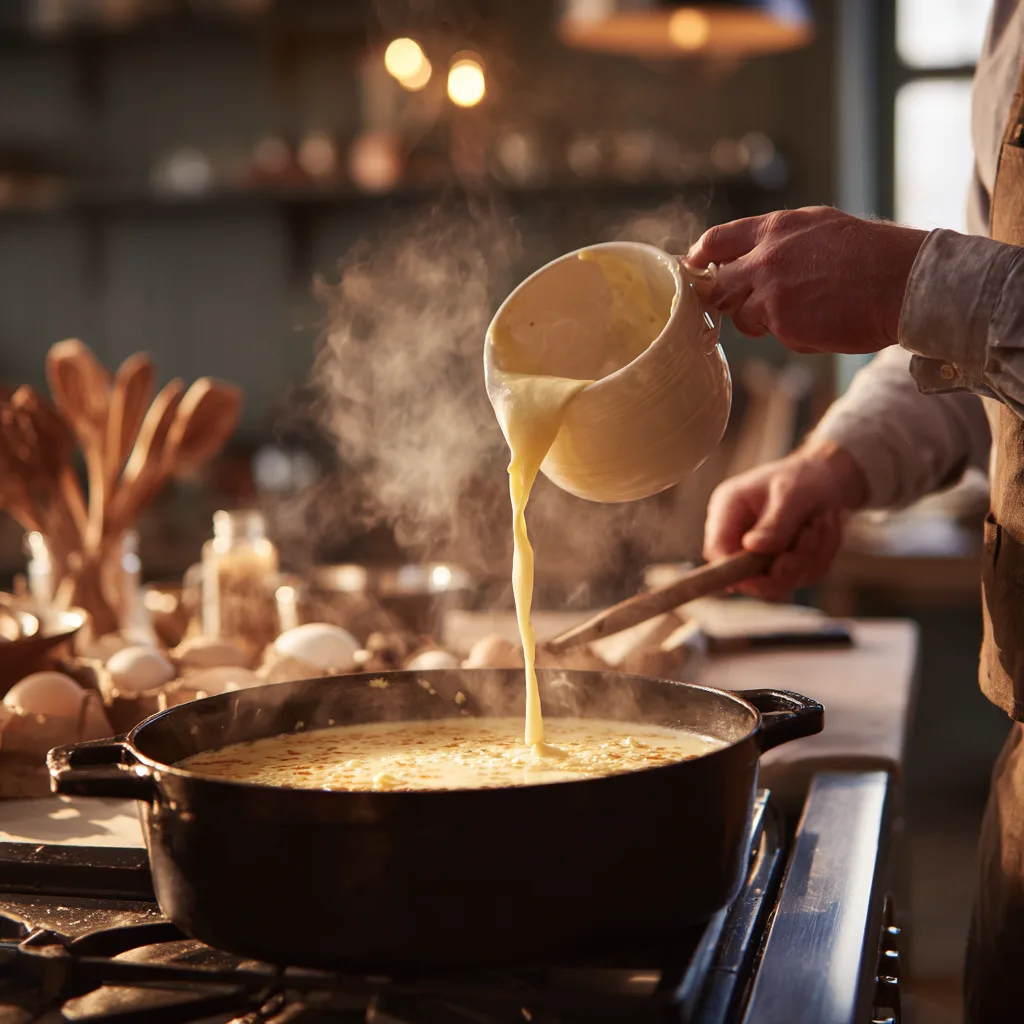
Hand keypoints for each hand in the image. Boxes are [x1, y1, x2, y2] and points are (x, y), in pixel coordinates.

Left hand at [685, 207, 926, 354]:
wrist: (905, 281)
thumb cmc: (872, 255)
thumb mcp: (819, 227)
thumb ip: (779, 241)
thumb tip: (746, 257)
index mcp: (774, 229)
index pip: (715, 242)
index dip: (699, 260)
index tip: (695, 271)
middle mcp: (766, 259)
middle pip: (719, 288)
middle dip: (729, 300)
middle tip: (755, 304)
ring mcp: (772, 294)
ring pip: (744, 318)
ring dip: (765, 321)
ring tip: (808, 309)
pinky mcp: (784, 325)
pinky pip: (776, 337)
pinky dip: (795, 336)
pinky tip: (824, 323)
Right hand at [703, 439, 867, 599]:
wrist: (828, 479)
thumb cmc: (804, 477)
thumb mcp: (792, 492)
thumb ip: (775, 522)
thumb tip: (752, 547)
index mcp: (727, 509)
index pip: (717, 551)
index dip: (739, 568)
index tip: (776, 564)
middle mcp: (736, 535)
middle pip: (746, 577)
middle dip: (786, 565)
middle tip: (811, 537)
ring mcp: (757, 554)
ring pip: (778, 581)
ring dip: (808, 558)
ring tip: (820, 523)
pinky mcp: (779, 565)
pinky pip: (800, 577)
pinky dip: (819, 557)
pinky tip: (823, 530)